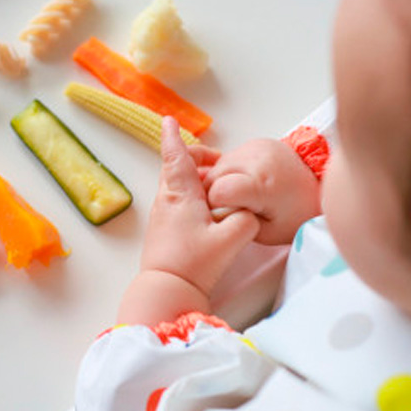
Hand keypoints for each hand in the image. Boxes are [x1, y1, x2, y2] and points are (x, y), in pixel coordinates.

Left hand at [140, 118, 258, 294]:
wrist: (166, 289)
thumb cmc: (193, 264)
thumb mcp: (232, 239)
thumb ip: (247, 219)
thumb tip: (248, 212)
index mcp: (180, 194)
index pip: (175, 157)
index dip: (173, 137)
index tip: (168, 121)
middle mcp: (166, 201)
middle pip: (174, 169)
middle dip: (189, 157)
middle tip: (210, 157)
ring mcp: (162, 216)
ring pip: (175, 187)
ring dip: (190, 179)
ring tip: (212, 182)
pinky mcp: (164, 231)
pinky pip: (176, 203)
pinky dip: (189, 196)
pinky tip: (205, 208)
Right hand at [203, 139, 320, 243]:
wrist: (318, 189)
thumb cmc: (296, 214)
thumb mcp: (265, 232)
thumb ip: (236, 222)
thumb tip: (213, 211)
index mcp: (263, 184)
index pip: (218, 191)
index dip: (216, 205)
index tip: (227, 213)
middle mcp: (258, 160)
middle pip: (213, 176)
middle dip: (215, 193)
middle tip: (232, 206)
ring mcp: (257, 147)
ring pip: (218, 165)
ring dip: (221, 181)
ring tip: (240, 194)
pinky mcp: (257, 142)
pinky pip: (229, 157)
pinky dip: (230, 171)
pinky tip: (244, 181)